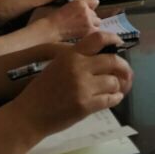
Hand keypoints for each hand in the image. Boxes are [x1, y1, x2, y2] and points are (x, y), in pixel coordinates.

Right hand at [12, 31, 132, 136]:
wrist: (28, 115)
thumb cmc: (41, 91)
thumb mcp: (57, 66)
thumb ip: (77, 59)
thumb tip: (103, 56)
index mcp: (70, 55)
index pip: (98, 39)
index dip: (113, 39)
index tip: (120, 43)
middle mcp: (78, 68)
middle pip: (113, 61)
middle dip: (123, 67)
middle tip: (126, 72)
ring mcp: (83, 87)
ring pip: (114, 82)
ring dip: (118, 86)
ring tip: (116, 89)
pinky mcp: (86, 105)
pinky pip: (110, 99)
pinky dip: (115, 98)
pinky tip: (114, 98)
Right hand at [50, 0, 99, 40]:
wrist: (51, 29)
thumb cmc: (57, 18)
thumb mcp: (69, 6)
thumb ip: (82, 5)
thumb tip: (94, 5)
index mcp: (81, 2)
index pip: (95, 2)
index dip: (91, 8)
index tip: (87, 11)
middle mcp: (86, 10)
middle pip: (96, 14)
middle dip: (91, 18)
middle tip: (81, 23)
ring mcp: (88, 20)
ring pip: (98, 22)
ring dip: (92, 25)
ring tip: (82, 28)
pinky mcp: (89, 30)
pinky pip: (96, 30)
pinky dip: (91, 32)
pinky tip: (83, 33)